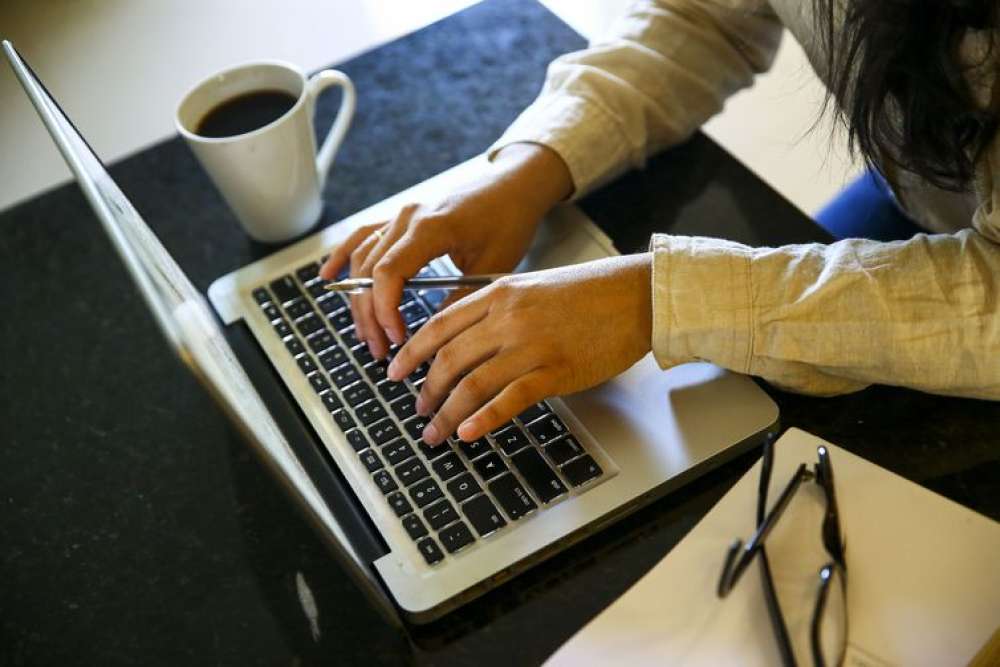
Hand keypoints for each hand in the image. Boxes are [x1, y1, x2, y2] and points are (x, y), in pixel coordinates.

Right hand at [318, 144, 572, 357]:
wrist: (514, 185)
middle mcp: (408, 218)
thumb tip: (435, 336)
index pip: (389, 273)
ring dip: (360, 299)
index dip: (385, 310)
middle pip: (370, 271)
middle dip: (370, 315)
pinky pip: (363, 236)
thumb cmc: (509, 219)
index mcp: (430, 228)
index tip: (396, 338)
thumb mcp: (493, 266)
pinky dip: (343, 257)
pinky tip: (328, 277)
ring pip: (363, 259)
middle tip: (380, 350)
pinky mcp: (400, 218)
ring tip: (367, 333)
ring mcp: (400, 215)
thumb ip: (460, 299)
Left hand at [386, 253, 652, 444]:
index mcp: (499, 293)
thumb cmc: (590, 293)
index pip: (440, 325)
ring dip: (447, 413)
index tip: (396, 371)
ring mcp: (531, 345)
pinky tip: (468, 433)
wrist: (636, 295)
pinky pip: (510, 399)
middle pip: (450, 358)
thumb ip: (498, 309)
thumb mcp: (533, 287)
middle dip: (426, 389)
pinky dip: (484, 419)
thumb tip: (467, 341)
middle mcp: (508, 318)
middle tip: (417, 409)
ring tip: (435, 432)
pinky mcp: (555, 371)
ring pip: (473, 383)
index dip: (412, 352)